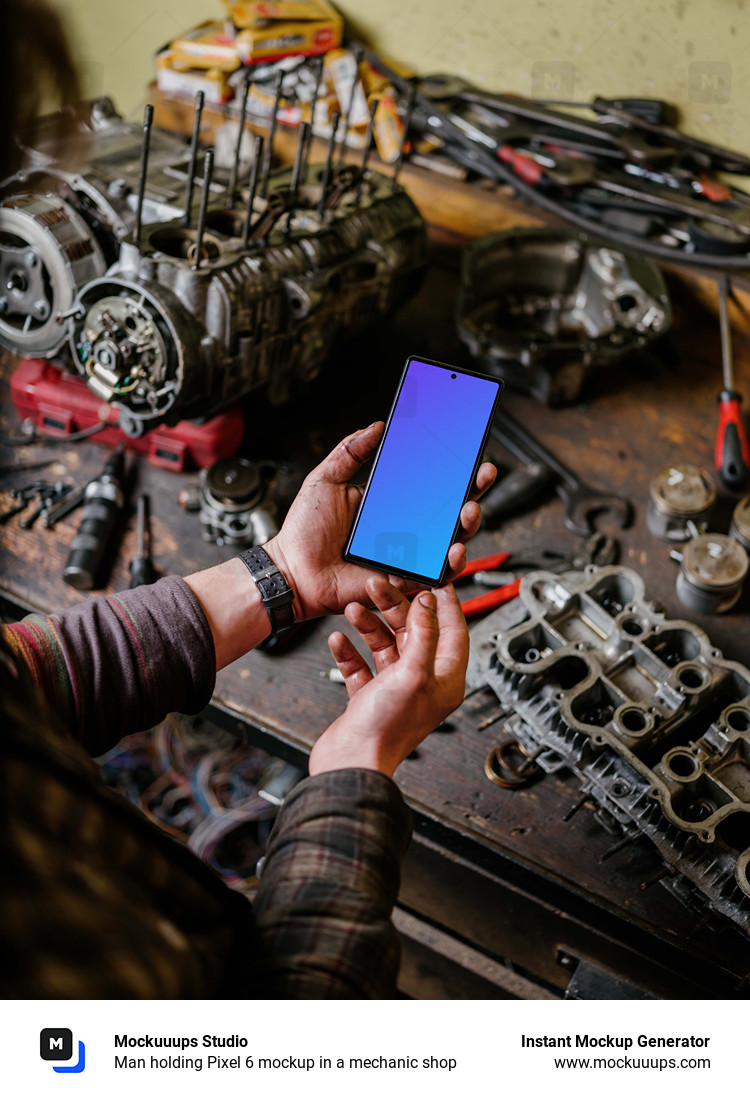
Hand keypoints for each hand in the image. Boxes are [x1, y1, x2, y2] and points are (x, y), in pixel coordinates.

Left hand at [265, 422, 495, 621]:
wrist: (292, 571)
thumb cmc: (305, 531)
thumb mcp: (326, 479)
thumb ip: (350, 451)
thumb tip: (377, 425)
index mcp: (390, 503)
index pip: (430, 483)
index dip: (453, 469)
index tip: (470, 450)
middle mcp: (404, 528)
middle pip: (450, 510)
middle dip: (474, 491)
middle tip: (482, 474)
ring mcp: (407, 555)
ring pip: (451, 541)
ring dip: (468, 526)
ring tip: (469, 510)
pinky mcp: (404, 580)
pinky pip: (435, 575)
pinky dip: (451, 565)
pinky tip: (455, 550)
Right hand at [309, 578, 468, 777]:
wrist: (349, 764)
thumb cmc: (386, 729)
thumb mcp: (412, 672)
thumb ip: (424, 634)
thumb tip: (430, 603)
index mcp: (445, 680)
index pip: (453, 631)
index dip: (444, 603)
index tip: (434, 578)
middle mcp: (423, 683)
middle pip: (415, 632)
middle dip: (395, 607)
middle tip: (378, 585)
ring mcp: (395, 690)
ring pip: (386, 645)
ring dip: (369, 625)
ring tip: (352, 609)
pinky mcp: (370, 697)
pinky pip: (362, 665)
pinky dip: (351, 650)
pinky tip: (339, 639)